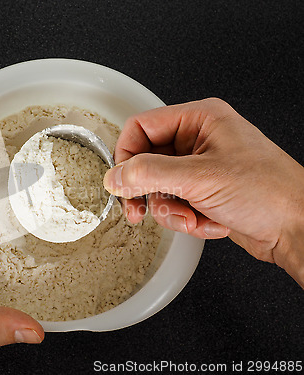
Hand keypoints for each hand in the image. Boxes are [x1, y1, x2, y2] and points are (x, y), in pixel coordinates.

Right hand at [103, 98, 303, 286]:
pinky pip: (174, 204)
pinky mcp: (203, 191)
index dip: (126, 155)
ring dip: (171, 210)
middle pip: (146, 161)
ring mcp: (200, 167)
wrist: (299, 228)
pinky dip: (186, 219)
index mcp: (199, 119)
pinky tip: (209, 223)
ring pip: (157, 187)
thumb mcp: (200, 178)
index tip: (121, 183)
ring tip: (192, 218)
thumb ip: (149, 174)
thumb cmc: (270, 192)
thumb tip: (115, 176)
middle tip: (141, 212)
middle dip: (149, 192)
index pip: (141, 127)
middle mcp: (197, 140)